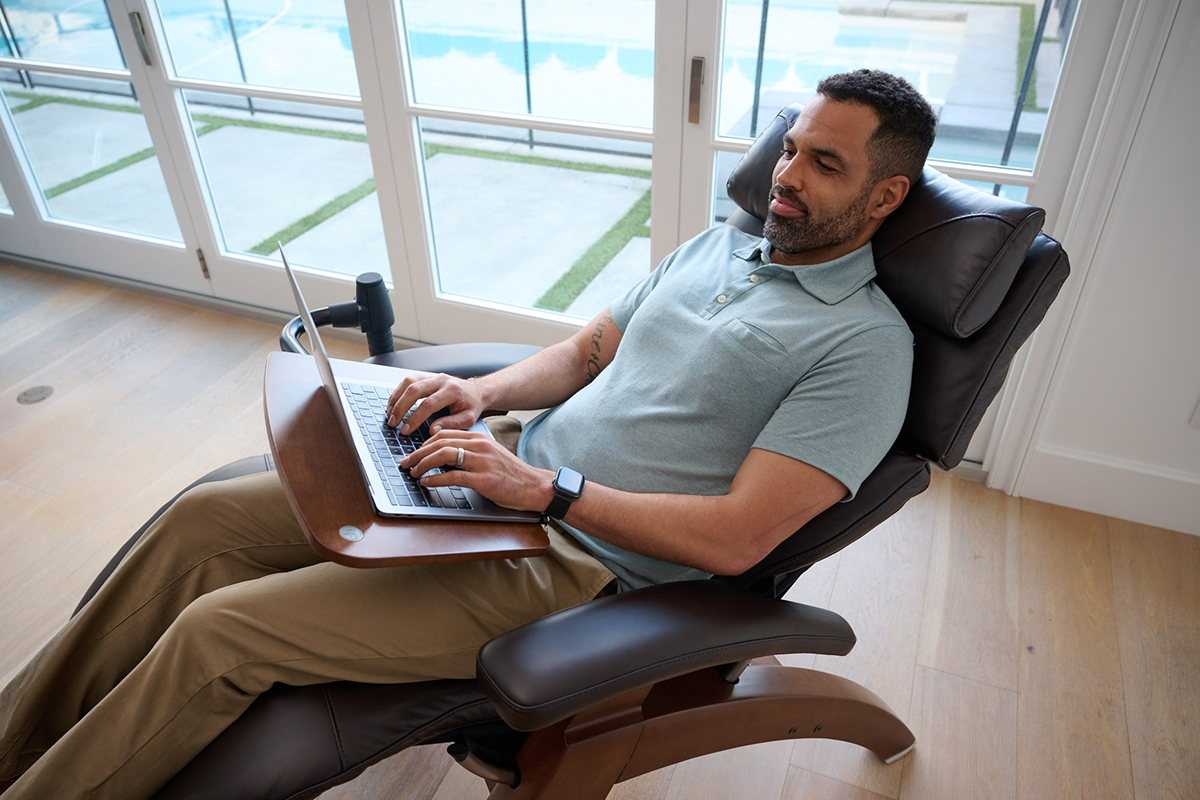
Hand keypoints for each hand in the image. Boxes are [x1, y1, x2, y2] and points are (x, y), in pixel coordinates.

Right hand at [385, 373, 485, 434]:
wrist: (477, 391)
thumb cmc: (472, 405)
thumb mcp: (468, 418)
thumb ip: (451, 424)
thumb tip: (432, 430)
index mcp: (452, 391)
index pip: (428, 404)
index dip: (414, 418)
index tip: (405, 430)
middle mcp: (441, 380)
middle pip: (414, 390)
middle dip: (400, 407)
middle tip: (393, 423)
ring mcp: (433, 376)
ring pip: (408, 382)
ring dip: (396, 398)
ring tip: (390, 414)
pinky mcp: (427, 376)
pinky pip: (408, 381)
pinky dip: (398, 392)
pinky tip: (393, 404)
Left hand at [399, 430, 553, 512]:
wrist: (533, 486)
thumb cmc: (510, 474)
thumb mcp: (489, 455)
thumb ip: (469, 452)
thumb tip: (442, 458)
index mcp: (478, 438)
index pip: (444, 434)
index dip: (423, 443)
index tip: (413, 453)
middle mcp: (479, 446)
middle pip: (440, 443)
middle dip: (418, 453)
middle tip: (406, 463)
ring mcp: (482, 462)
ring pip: (444, 455)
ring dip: (424, 463)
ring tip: (414, 472)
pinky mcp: (484, 479)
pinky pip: (454, 476)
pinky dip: (436, 479)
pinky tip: (427, 482)